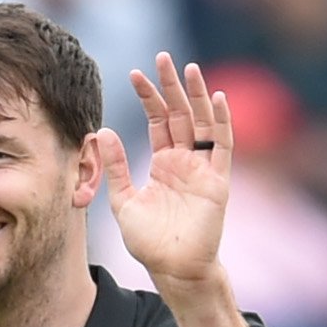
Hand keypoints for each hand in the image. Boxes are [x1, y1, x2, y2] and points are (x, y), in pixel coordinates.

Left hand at [97, 54, 232, 294]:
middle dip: (171, 86)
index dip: (148, 97)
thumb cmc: (150, 243)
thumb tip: (103, 130)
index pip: (157, 120)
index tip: (134, 73)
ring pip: (202, 122)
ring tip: (188, 68)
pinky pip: (223, 146)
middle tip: (162, 57)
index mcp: (162, 163)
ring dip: (197, 95)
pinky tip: (216, 99)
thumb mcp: (124, 202)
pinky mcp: (218, 181)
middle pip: (179, 114)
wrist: (173, 270)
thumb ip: (116, 167)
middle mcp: (184, 160)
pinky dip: (222, 122)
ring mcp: (202, 168)